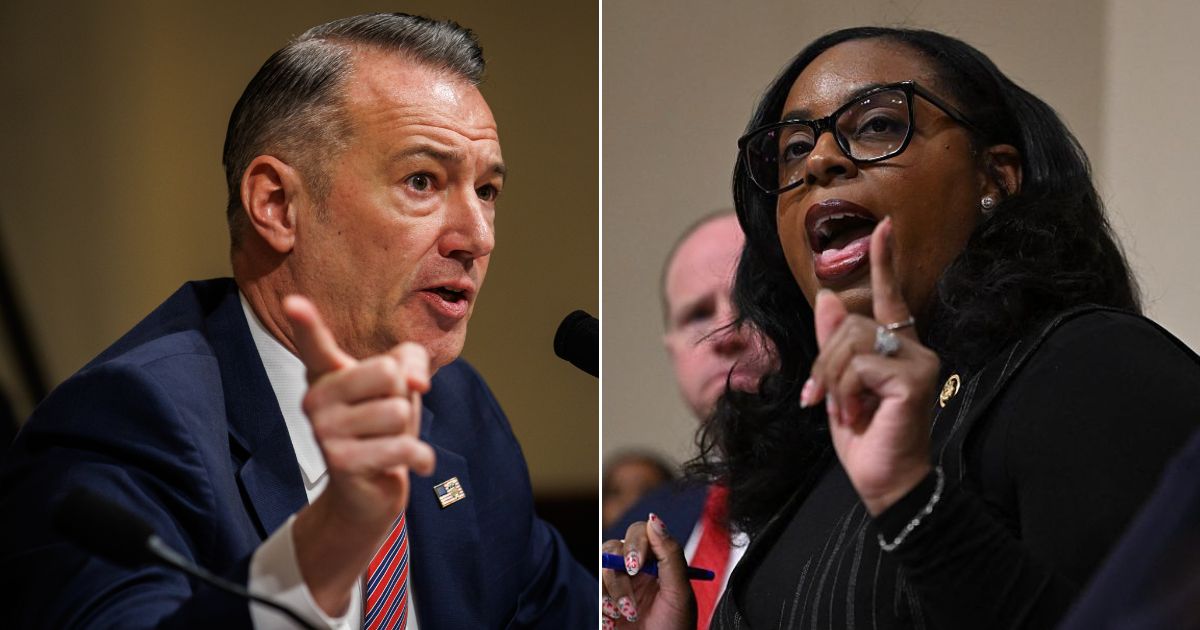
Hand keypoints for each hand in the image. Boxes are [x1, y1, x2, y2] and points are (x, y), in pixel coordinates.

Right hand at [284, 295, 436, 614]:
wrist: (369, 492)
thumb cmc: (384, 425)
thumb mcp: (404, 384)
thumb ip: (413, 361)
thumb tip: (417, 382)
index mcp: (326, 374)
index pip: (315, 343)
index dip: (305, 322)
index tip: (292, 301)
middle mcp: (315, 399)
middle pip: (388, 372)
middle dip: (404, 396)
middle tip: (388, 418)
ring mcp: (324, 432)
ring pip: (399, 411)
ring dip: (408, 430)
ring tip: (388, 442)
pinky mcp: (341, 464)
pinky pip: (404, 446)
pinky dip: (421, 458)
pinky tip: (411, 465)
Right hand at [601, 515, 695, 629]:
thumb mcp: (678, 593)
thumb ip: (669, 555)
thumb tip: (655, 519)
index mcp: (659, 564)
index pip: (641, 534)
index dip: (636, 543)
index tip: (637, 564)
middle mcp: (637, 571)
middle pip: (616, 546)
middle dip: (621, 569)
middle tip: (629, 581)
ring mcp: (619, 587)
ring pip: (604, 569)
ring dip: (614, 592)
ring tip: (627, 615)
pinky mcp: (605, 603)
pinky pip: (595, 591)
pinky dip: (603, 605)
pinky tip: (614, 621)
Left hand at [801, 217, 939, 514]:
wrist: (884, 482)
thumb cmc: (865, 438)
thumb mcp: (838, 386)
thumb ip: (834, 344)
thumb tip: (829, 298)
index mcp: (896, 347)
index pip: (890, 297)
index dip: (884, 261)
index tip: (883, 226)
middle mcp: (914, 348)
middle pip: (848, 325)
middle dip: (823, 365)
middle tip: (823, 402)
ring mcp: (919, 362)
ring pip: (849, 343)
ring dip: (831, 382)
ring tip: (844, 412)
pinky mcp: (914, 379)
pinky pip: (859, 366)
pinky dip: (844, 393)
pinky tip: (857, 416)